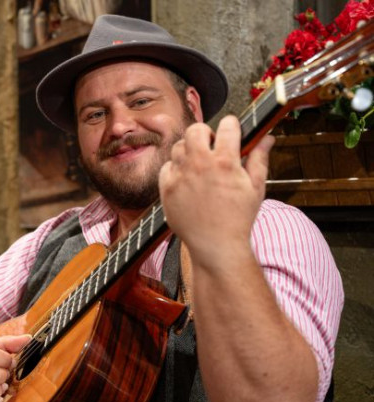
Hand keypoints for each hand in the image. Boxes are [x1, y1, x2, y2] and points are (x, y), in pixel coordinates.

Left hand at [159, 115, 274, 265]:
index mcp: (226, 162)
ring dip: (189, 150)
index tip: (232, 131)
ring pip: (178, 147)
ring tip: (199, 165)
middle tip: (212, 146)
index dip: (232, 125)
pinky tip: (187, 179)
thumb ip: (259, 158)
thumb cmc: (238, 219)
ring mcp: (180, 176)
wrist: (216, 246)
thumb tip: (267, 138)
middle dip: (205, 133)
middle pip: (195, 129)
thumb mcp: (256, 188)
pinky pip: (166, 167)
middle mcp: (200, 165)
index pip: (227, 125)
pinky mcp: (167, 189)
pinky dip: (175, 169)